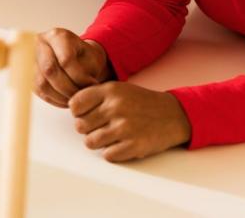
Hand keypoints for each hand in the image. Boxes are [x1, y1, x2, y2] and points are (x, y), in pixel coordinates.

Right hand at [35, 28, 109, 106]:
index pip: (65, 59)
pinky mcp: (29, 74)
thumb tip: (78, 94)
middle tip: (81, 96)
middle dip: (69, 88)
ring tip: (74, 99)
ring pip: (42, 83)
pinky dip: (54, 99)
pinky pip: (39, 91)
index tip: (91, 85)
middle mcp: (40, 44)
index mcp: (57, 35)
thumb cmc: (86, 58)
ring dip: (61, 96)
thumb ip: (86, 73)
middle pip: (50, 70)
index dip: (80, 77)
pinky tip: (66, 99)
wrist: (77, 58)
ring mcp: (31, 58)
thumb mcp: (93, 60)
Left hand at [69, 82, 190, 161]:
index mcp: (109, 90)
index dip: (77, 113)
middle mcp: (115, 107)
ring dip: (96, 142)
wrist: (173, 115)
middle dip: (86, 129)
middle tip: (98, 127)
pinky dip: (111, 153)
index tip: (85, 114)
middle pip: (80, 126)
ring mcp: (125, 127)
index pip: (75, 105)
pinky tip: (120, 144)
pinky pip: (108, 155)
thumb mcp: (118, 89)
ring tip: (108, 137)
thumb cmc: (140, 102)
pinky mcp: (134, 145)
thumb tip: (71, 110)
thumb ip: (95, 96)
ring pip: (90, 142)